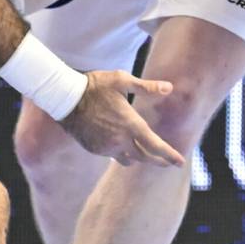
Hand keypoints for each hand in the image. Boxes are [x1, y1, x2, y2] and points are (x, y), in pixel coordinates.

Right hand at [59, 70, 184, 165]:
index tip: (180, 162)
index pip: (155, 146)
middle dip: (158, 161)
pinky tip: (121, 145)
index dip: (169, 155)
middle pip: (144, 157)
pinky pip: (112, 155)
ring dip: (138, 158)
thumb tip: (169, 88)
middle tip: (167, 163)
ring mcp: (106, 147)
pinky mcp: (95, 149)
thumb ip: (147, 87)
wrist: (65, 98)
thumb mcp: (122, 80)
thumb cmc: (95, 85)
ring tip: (145, 155)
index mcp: (130, 124)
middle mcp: (120, 139)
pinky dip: (120, 152)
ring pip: (128, 159)